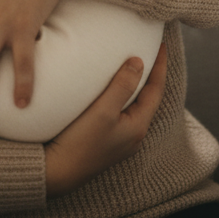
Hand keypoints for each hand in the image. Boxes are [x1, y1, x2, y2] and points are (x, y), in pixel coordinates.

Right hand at [44, 42, 167, 197]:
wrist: (57, 172)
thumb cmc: (81, 142)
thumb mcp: (103, 111)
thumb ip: (123, 86)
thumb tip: (139, 62)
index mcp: (138, 126)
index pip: (156, 90)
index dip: (159, 66)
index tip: (162, 46)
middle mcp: (133, 134)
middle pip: (148, 98)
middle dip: (150, 75)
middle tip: (150, 52)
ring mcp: (120, 140)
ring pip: (135, 105)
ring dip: (135, 86)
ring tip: (133, 66)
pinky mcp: (107, 141)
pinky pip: (122, 112)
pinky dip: (123, 96)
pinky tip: (113, 90)